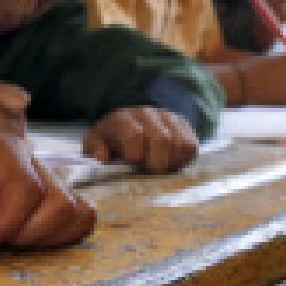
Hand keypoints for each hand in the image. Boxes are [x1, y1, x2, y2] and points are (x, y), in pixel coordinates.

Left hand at [0, 120, 94, 251]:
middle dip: (26, 234)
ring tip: (7, 239)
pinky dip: (61, 234)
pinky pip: (80, 217)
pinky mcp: (53, 194)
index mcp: (4, 150)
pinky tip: (27, 238)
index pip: (26, 190)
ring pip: (74, 213)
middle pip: (58, 205)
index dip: (7, 223)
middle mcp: (33, 161)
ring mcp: (47, 177)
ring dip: (44, 237)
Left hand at [83, 107, 199, 173]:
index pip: (135, 135)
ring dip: (170, 162)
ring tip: (160, 168)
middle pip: (161, 139)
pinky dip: (183, 160)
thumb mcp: (97, 143)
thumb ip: (94, 149)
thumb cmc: (113, 140)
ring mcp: (168, 118)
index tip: (133, 165)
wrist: (135, 124)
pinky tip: (172, 163)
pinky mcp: (184, 127)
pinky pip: (191, 147)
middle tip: (150, 171)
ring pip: (179, 143)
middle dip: (156, 162)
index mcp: (122, 118)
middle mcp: (147, 114)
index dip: (135, 156)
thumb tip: (101, 157)